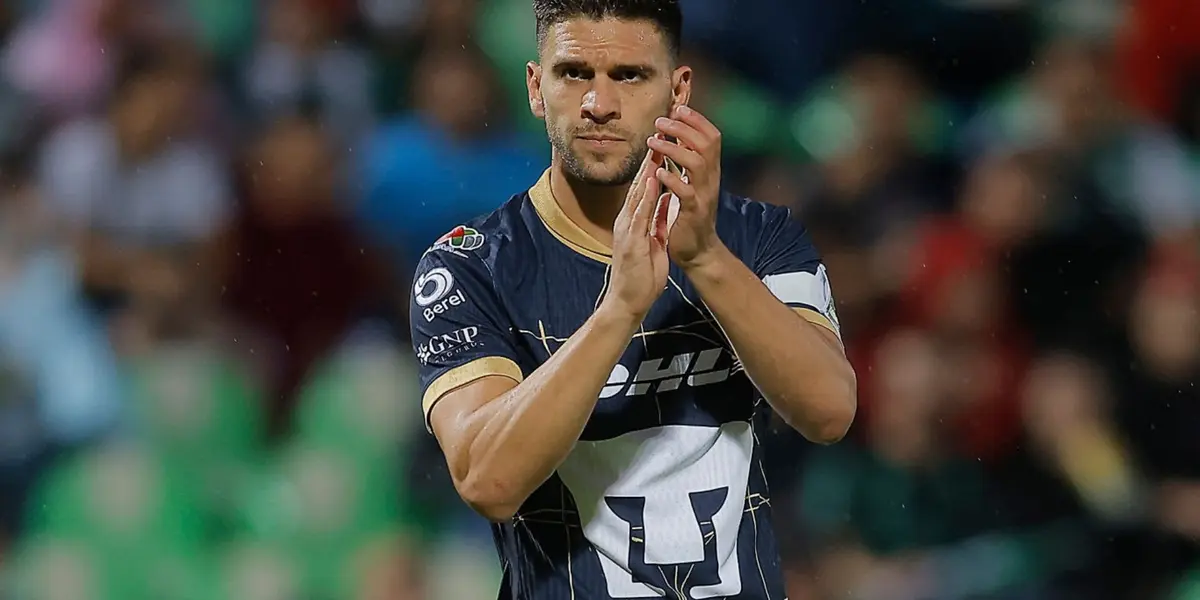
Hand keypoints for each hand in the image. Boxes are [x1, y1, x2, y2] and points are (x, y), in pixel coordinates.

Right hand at [602, 149, 671, 321]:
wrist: (627, 301)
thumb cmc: (639, 275)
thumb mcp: (651, 242)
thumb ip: (655, 221)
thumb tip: (664, 202)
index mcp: (633, 221)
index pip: (644, 189)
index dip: (653, 166)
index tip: (664, 145)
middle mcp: (628, 221)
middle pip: (639, 185)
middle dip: (649, 160)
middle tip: (658, 135)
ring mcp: (628, 230)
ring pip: (638, 195)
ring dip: (646, 171)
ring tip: (656, 147)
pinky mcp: (631, 241)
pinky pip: (640, 214)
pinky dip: (647, 196)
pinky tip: (654, 180)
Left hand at [648, 105, 723, 269]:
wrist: (697, 251)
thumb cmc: (688, 216)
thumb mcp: (690, 184)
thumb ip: (685, 162)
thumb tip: (676, 136)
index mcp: (710, 171)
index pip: (711, 136)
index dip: (696, 120)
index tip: (677, 109)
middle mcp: (711, 179)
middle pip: (706, 144)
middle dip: (683, 128)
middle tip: (660, 122)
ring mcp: (704, 196)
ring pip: (697, 163)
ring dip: (674, 149)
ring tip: (653, 142)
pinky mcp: (695, 213)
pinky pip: (686, 192)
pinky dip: (672, 179)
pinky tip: (658, 171)